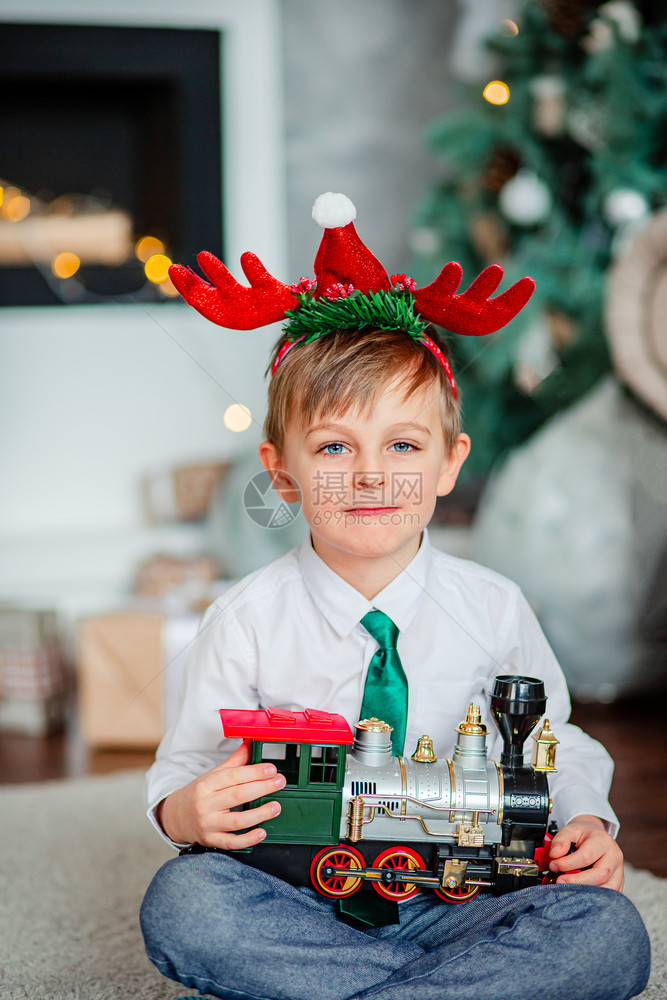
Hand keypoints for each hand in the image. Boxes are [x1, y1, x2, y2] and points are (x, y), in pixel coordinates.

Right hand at [157, 740, 285, 848]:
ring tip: (276, 807)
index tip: (271, 769)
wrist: (176, 817)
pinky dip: (248, 840)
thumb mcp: (213, 775)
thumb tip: (251, 742)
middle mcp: (206, 804)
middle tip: (280, 782)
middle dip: (261, 788)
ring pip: (237, 821)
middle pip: (237, 796)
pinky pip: (231, 843)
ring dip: (259, 814)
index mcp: (206, 784)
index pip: (232, 776)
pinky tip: (262, 832)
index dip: (254, 772)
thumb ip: (235, 762)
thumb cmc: (199, 793)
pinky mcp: (211, 841)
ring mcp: (208, 824)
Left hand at [549, 814, 623, 890]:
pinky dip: (594, 898)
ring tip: (568, 888)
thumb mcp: (571, 830)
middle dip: (577, 881)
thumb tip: (554, 854)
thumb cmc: (583, 835)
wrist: (596, 837)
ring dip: (586, 892)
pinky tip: (579, 893)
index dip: (568, 863)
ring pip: (608, 889)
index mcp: (603, 841)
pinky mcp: (618, 883)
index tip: (553, 866)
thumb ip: (561, 840)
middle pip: (600, 875)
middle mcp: (615, 857)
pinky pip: (610, 895)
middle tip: (560, 881)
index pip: (587, 856)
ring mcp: (619, 872)